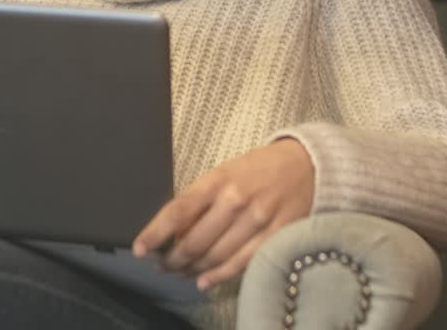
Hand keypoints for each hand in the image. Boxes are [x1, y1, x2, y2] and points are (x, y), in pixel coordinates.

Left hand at [133, 139, 314, 290]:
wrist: (307, 164)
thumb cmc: (258, 169)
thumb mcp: (225, 172)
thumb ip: (201, 199)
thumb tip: (174, 232)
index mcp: (218, 179)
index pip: (178, 210)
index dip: (156, 233)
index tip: (140, 249)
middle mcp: (236, 199)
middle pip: (195, 240)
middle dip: (173, 258)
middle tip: (162, 266)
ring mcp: (257, 218)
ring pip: (216, 255)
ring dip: (193, 269)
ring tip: (180, 273)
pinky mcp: (276, 234)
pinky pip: (242, 263)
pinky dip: (220, 276)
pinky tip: (204, 281)